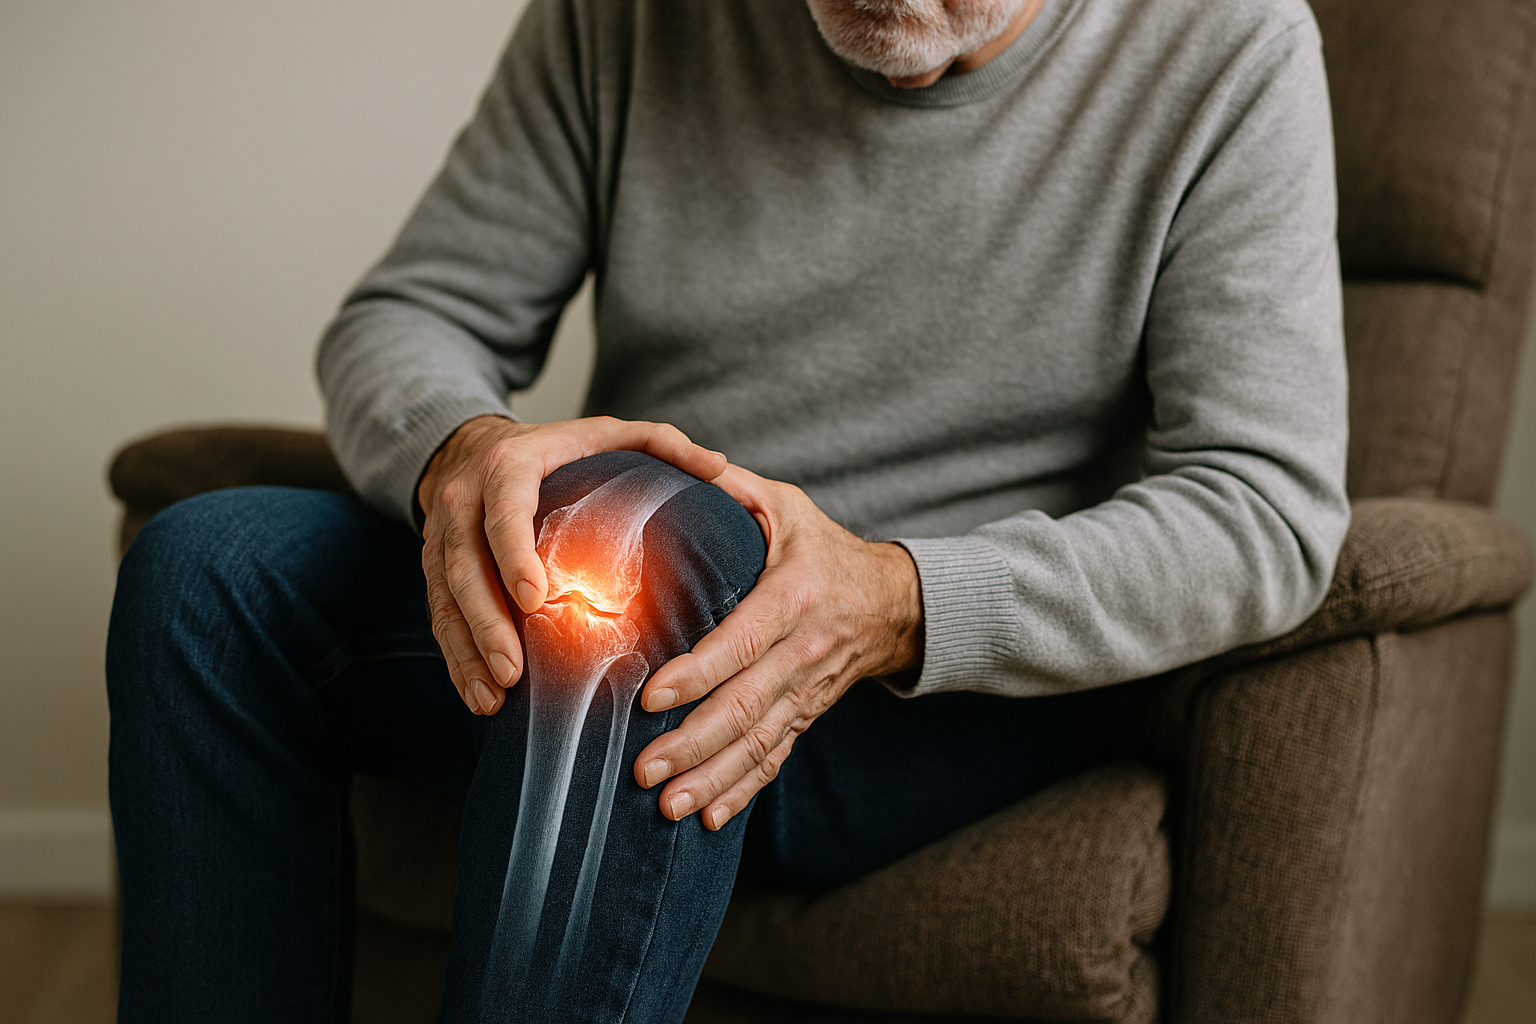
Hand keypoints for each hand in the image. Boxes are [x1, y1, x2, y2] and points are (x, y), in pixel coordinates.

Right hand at [417, 414, 726, 716]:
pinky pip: (439, 618)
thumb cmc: (555, 450)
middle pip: (466, 568)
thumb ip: (662, 443)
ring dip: (469, 651)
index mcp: (507, 466)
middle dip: (487, 623)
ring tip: (496, 696)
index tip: (533, 598)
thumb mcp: (606, 433)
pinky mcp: (433, 570)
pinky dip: (458, 660)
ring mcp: (440, 539)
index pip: (504, 510)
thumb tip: (720, 467)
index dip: (514, 553)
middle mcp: (463, 501)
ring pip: (446, 600)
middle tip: (515, 670)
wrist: (471, 447)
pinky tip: (482, 696)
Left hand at [632, 464, 923, 829]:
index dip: (698, 674)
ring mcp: (807, 692)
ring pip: (760, 744)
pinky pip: (776, 759)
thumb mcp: (786, 507)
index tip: (651, 696)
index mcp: (793, 597)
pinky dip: (744, 793)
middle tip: (643, 768)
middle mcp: (803, 652)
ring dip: (712, 778)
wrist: (893, 603)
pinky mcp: (806, 716)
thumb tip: (681, 468)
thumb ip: (735, 491)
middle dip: (693, 743)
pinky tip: (709, 821)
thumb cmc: (821, 548)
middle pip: (747, 706)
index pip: (741, 642)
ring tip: (667, 806)